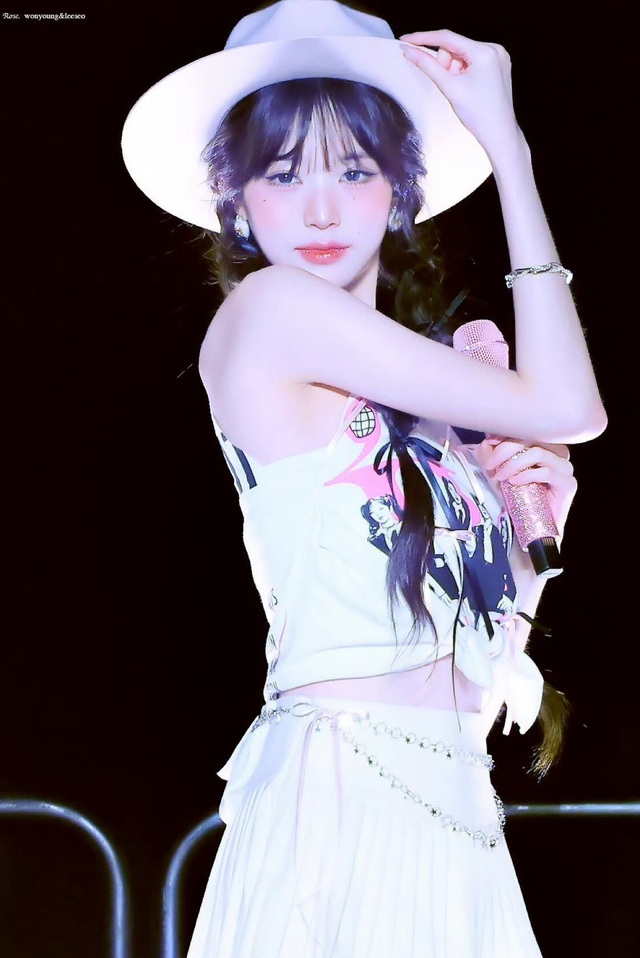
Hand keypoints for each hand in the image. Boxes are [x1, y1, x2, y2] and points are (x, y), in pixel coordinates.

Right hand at [400, 29, 521, 156]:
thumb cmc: (479, 115)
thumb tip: (410, 52)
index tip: (406, 40)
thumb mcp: (449, 88)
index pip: (447, 37)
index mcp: (485, 52)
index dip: (424, 38)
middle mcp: (495, 49)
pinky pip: (471, 60)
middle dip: (445, 63)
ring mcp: (498, 57)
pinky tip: (467, 87)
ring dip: (454, 69)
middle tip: (448, 83)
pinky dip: (463, 72)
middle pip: (455, 46)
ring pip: (462, 54)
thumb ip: (427, 66)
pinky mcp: (497, 65)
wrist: (499, 134)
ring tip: (460, 88)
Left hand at [475, 436, 576, 535]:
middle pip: (533, 438)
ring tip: (500, 476)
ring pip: (538, 452)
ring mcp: (565, 468)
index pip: (527, 430)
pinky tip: (514, 482)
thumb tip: (487, 442)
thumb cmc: (517, 498)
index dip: (507, 433)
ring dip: (514, 463)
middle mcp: (558, 454)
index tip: (490, 442)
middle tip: (490, 465)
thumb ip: (493, 455)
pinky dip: (527, 475)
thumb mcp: (499, 472)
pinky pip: (547, 472)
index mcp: (544, 446)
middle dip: (506, 449)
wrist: (531, 528)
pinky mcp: (568, 484)